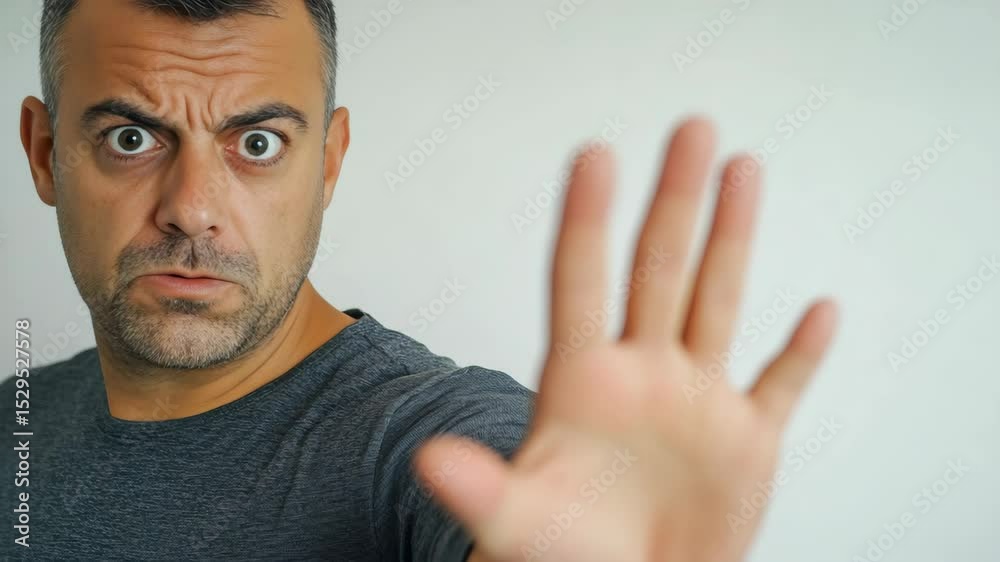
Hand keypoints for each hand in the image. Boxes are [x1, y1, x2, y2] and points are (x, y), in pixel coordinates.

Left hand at [414, 117, 837, 561]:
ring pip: (716, 301)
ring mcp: (695, 402)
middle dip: (674, 199)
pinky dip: (802, 352)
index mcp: (582, 382)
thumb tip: (428, 460)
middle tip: (690, 130)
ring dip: (733, 237)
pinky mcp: (745, 441)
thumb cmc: (563, 557)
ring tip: (741, 170)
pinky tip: (820, 309)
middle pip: (658, 268)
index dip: (587, 219)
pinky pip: (780, 385)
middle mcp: (641, 374)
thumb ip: (480, 488)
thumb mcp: (518, 522)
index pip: (581, 282)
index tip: (594, 155)